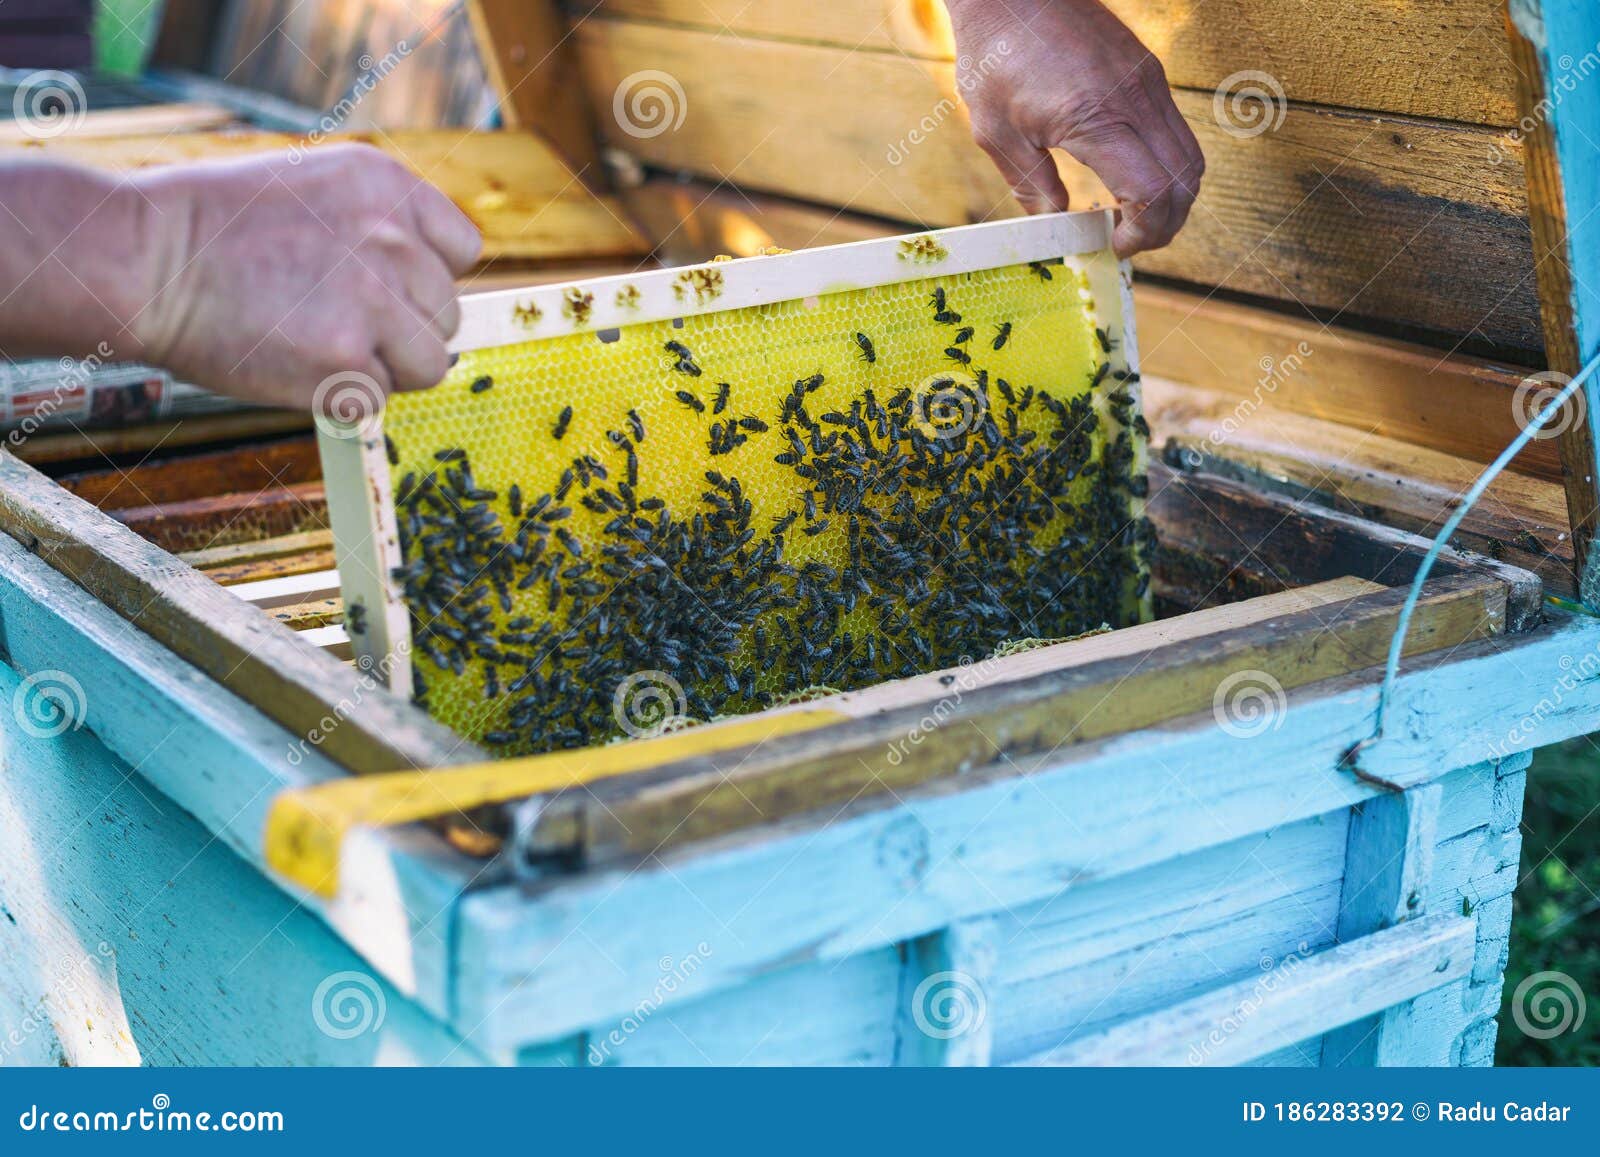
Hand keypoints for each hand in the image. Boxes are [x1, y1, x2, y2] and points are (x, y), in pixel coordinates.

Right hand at [128, 143, 481, 411]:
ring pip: (428, 364)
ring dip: (382, 367)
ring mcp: (375, 302)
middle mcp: (394, 240)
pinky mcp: (347, 361)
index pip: (461, 251)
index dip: (425, 280)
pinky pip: (377, 399)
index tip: (385, 289)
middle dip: (401, 329)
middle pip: (445, 315)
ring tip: (317, 343)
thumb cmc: (216, 229)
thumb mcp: (314, 189)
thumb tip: (428, 288)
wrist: (144, 259)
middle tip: (331, 320)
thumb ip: (380, 228)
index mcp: (388, 187)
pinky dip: (341, 397)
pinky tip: (292, 362)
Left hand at [946, 0, 1204, 255]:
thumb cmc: (997, 55)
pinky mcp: (1148, 71)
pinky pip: (1174, 130)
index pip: (1153, 191)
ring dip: (1170, 197)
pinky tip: (1127, 177)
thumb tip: (1054, 225)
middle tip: (1126, 241)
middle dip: (1164, 224)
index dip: (1143, 232)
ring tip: (1129, 215)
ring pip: (1189, 156)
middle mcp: (1136, 99)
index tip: (1114, 246)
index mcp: (1097, 118)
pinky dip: (1165, 166)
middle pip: (1184, 180)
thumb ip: (1031, 184)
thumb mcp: (997, 132)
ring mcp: (1148, 82)